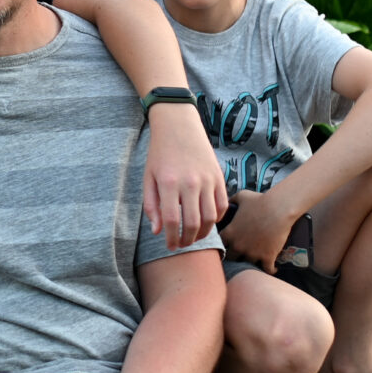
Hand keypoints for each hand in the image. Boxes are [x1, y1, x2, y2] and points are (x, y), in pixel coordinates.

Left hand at [143, 103, 226, 249]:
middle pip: (193, 223)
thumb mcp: (148, 178)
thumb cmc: (159, 153)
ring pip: (211, 217)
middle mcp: (190, 183)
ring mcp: (207, 180)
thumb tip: (157, 231)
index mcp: (169, 183)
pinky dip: (217, 218)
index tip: (170, 246)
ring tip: (194, 237)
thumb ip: (151, 205)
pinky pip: (223, 205)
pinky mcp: (219, 176)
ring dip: (203, 233)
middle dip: (188, 240)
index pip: (172, 220)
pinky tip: (207, 222)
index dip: (171, 238)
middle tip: (182, 245)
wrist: (178, 125)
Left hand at [218, 189, 294, 274]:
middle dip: (234, 258)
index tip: (226, 247)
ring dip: (251, 264)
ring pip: (248, 265)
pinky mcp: (267, 257)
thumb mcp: (242, 196)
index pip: (218, 245)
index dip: (222, 246)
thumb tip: (227, 200)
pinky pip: (266, 269)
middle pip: (231, 258)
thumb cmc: (261, 200)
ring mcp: (253, 253)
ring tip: (255, 264)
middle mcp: (238, 246)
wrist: (279, 208)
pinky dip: (269, 270)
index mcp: (230, 233)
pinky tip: (272, 269)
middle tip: (240, 257)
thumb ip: (232, 200)